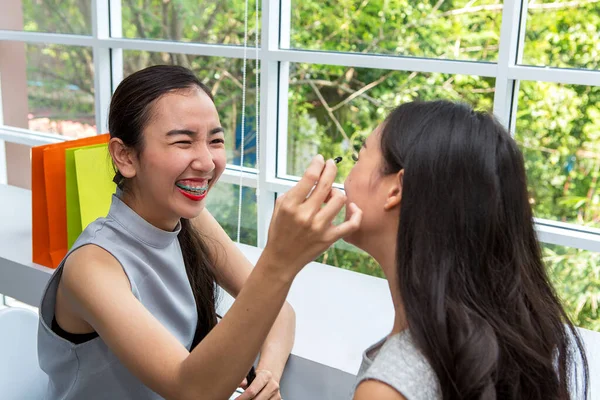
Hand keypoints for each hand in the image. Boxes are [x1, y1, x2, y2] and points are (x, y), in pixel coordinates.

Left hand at [236, 370, 280, 399]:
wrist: (270, 378)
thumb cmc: (257, 378)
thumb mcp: (250, 375)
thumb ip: (243, 379)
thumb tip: (241, 384)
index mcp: (266, 376)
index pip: (252, 391)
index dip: (242, 398)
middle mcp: (273, 385)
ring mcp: (277, 394)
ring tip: (248, 399)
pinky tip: (256, 399)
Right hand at [263, 154, 361, 275]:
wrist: (281, 259)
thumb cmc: (280, 230)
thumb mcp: (279, 207)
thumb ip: (295, 191)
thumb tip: (313, 176)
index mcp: (290, 205)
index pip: (310, 177)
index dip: (318, 164)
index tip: (321, 159)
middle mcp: (305, 215)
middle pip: (326, 185)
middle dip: (331, 169)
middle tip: (332, 164)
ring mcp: (319, 227)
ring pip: (340, 199)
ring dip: (336, 193)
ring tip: (330, 194)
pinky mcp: (329, 238)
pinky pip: (352, 224)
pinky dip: (356, 214)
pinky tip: (352, 208)